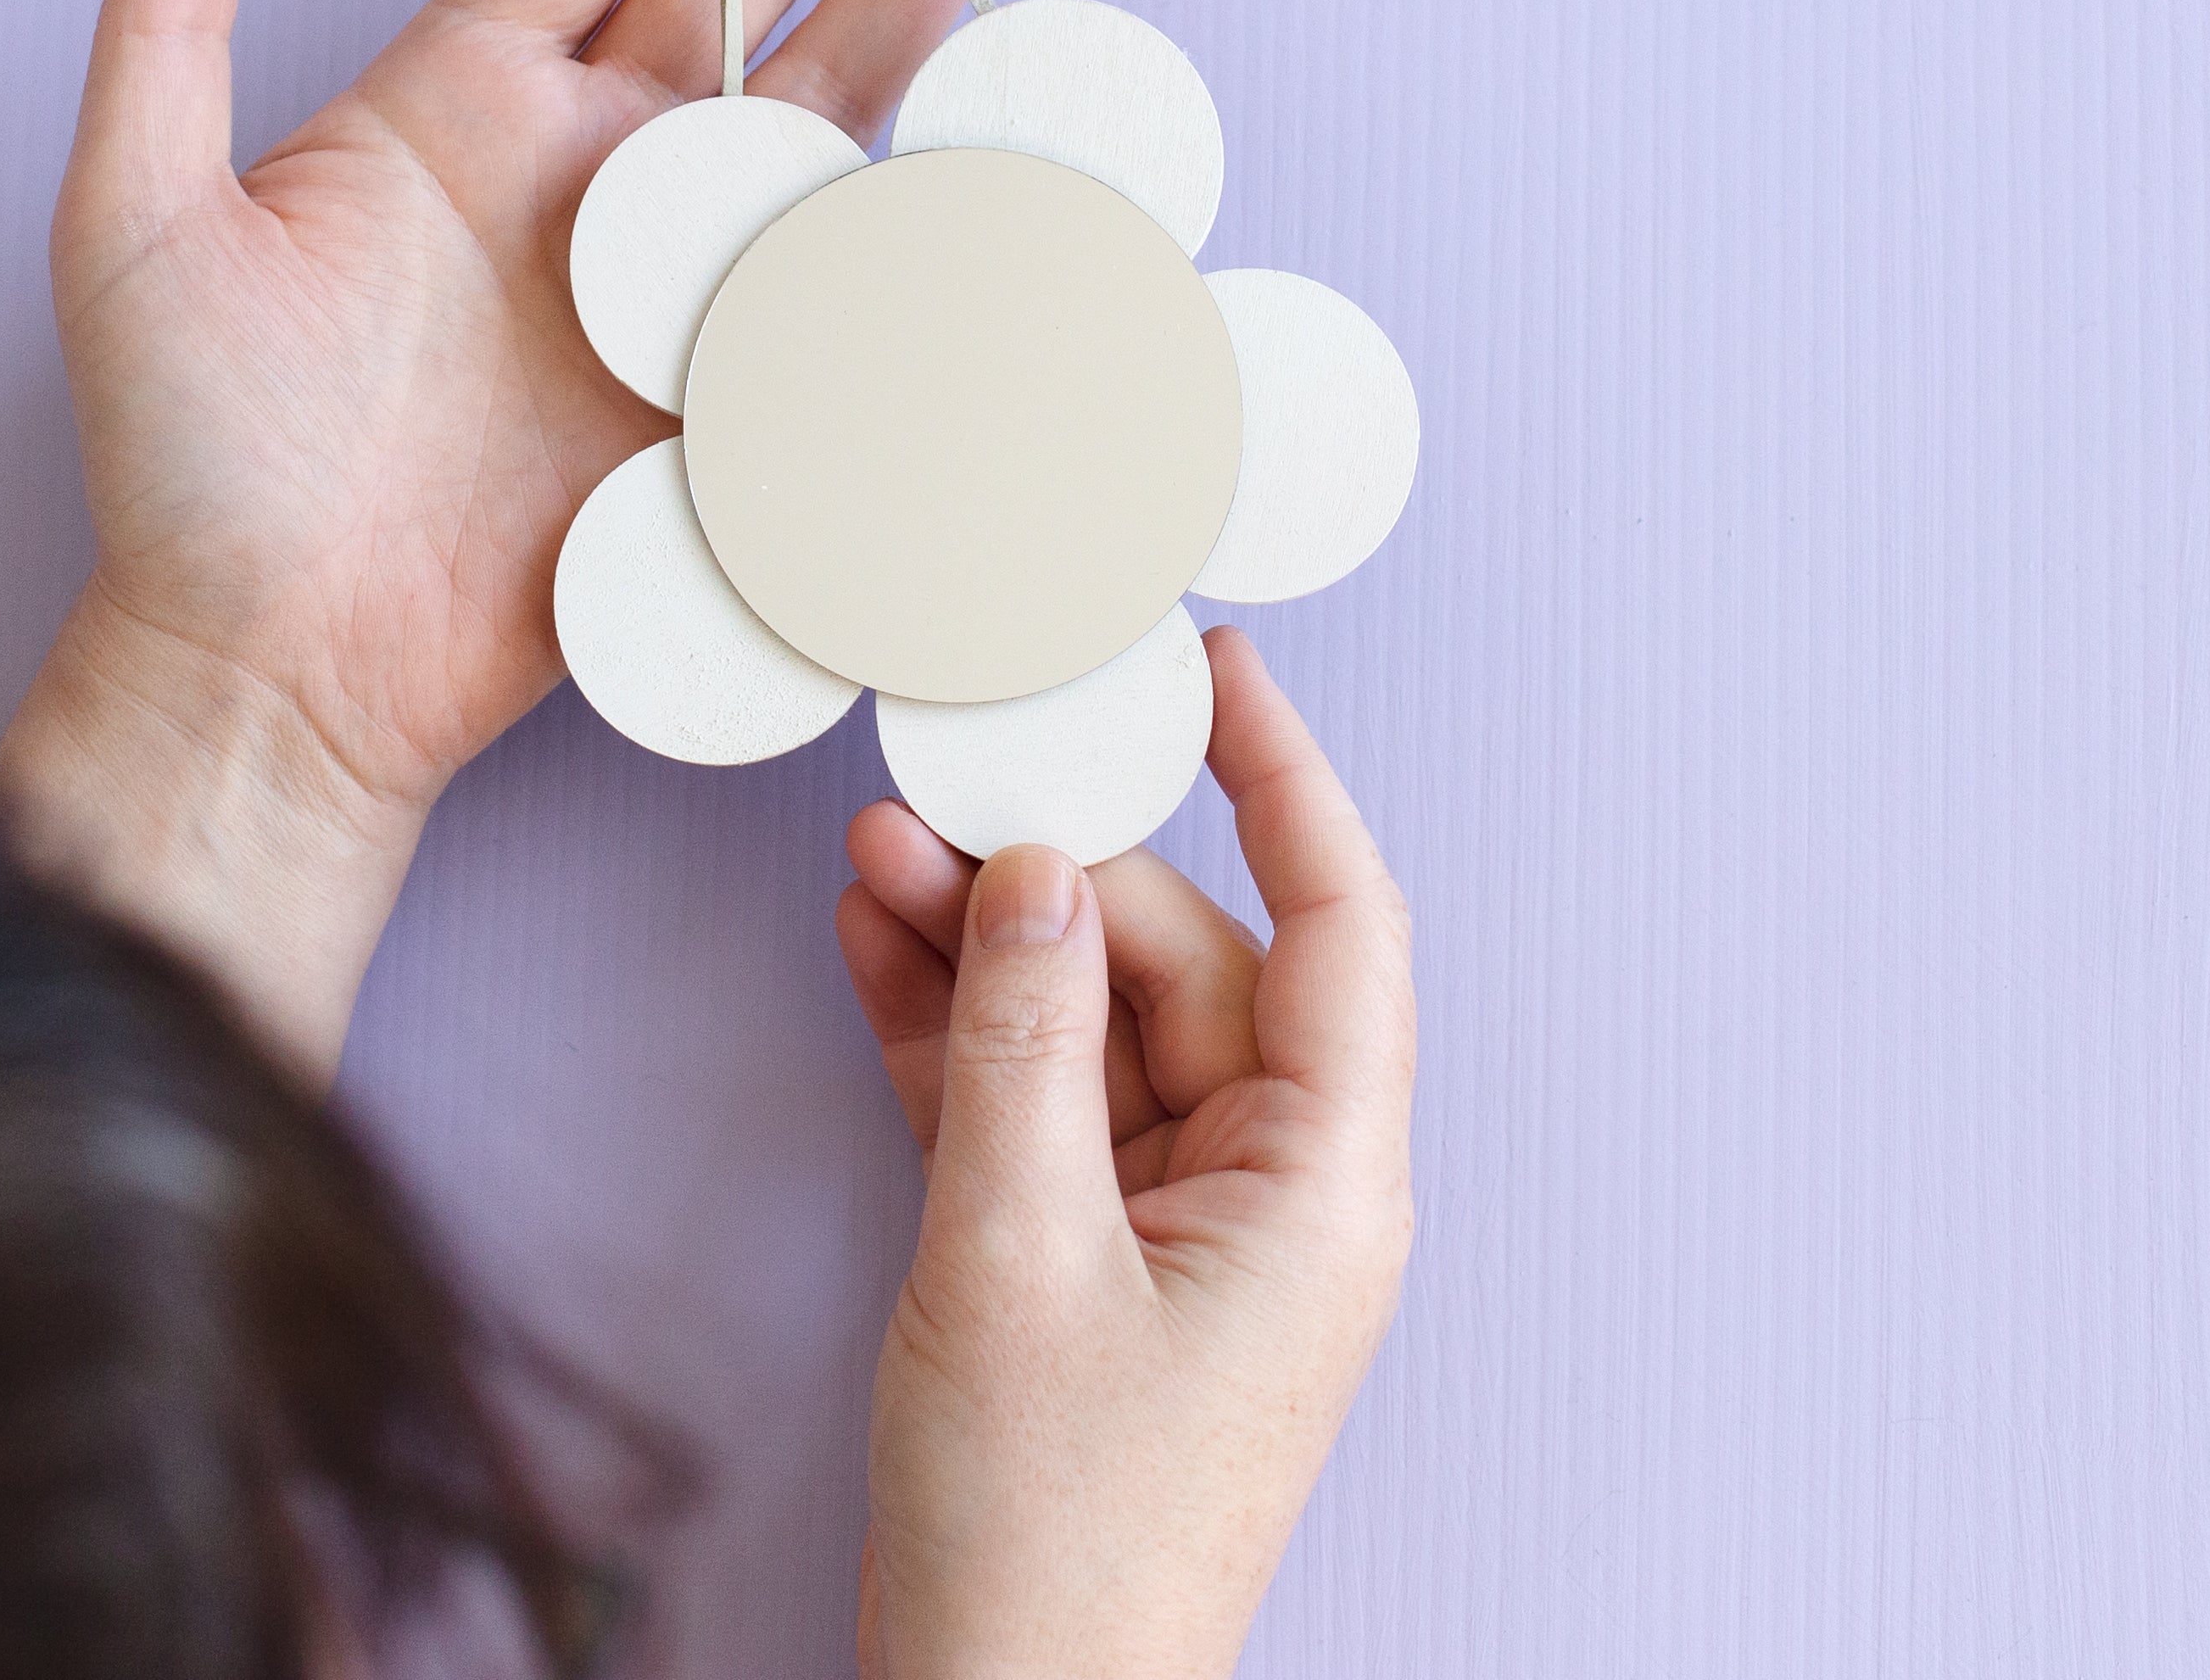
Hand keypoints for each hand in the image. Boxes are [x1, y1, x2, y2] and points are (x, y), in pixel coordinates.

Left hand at [0, 0, 1039, 1069]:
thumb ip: (161, 35)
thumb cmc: (188, 466)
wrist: (275, 669)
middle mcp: (583, 161)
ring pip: (820, 81)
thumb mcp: (134, 227)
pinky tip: (1009, 90)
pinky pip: (844, 264)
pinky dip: (927, 182)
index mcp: (455, 95)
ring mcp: (670, 269)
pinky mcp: (726, 379)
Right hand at [836, 628, 1417, 1679]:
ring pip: (1096, 1029)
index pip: (1339, 927)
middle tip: (936, 791)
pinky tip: (875, 949)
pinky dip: (960, 1035)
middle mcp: (1273, 1194)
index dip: (1286, 781)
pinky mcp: (1090, 1264)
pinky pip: (1039, 1107)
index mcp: (1321, 1189)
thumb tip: (1040, 872)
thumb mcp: (1012, 1252)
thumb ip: (1023, 1043)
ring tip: (870, 856)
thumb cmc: (1050, 1538)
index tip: (1219, 670)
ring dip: (987, 946)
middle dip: (1058, 877)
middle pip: (1184, 967)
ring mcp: (1181, 1232)